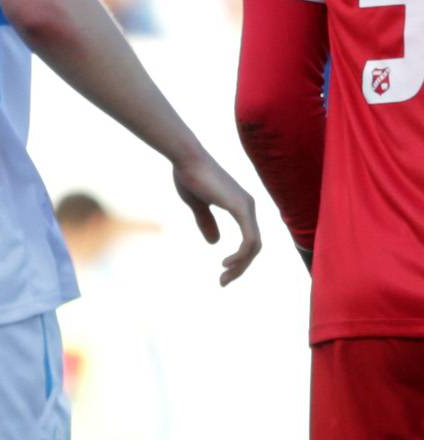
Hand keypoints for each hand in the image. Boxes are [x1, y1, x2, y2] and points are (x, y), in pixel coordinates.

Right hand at [171, 147, 261, 286]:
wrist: (185, 158)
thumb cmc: (188, 176)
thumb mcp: (197, 205)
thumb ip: (207, 222)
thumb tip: (215, 242)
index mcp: (240, 205)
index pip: (249, 240)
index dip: (239, 259)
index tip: (224, 271)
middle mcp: (248, 206)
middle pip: (255, 246)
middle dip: (241, 267)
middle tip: (223, 281)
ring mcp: (247, 206)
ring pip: (254, 246)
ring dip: (241, 265)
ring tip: (224, 277)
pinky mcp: (241, 207)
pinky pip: (250, 239)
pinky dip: (241, 255)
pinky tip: (227, 262)